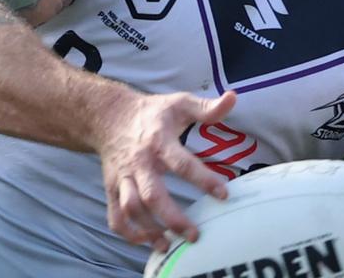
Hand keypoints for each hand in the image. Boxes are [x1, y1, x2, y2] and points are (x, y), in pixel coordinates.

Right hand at [97, 90, 237, 251]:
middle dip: (172, 218)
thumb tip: (233, 99)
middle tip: (194, 235)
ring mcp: (124, 177)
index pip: (182, 163)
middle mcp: (139, 162)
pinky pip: (115, 215)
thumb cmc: (153, 112)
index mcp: (159, 141)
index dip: (203, 179)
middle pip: (152, 195)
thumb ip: (207, 108)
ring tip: (168, 245)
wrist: (111, 116)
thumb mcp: (180, 103)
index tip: (223, 194)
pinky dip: (127, 232)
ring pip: (131, 208)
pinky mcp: (113, 188)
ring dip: (148, 229)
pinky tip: (146, 240)